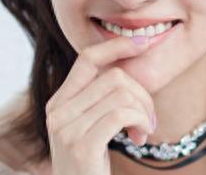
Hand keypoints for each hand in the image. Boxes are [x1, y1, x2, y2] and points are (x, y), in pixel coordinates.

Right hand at [45, 35, 155, 174]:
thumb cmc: (90, 168)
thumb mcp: (89, 129)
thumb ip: (99, 100)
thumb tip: (127, 64)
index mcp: (58, 103)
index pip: (86, 58)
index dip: (116, 46)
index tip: (142, 44)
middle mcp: (57, 112)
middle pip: (113, 77)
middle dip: (142, 94)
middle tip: (148, 118)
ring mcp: (66, 129)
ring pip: (121, 94)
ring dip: (144, 111)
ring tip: (143, 130)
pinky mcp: (81, 146)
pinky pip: (122, 113)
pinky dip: (141, 121)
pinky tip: (140, 138)